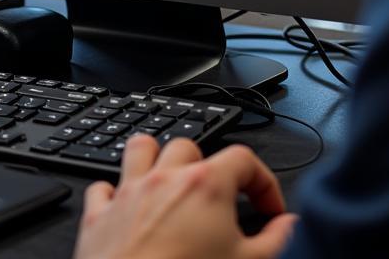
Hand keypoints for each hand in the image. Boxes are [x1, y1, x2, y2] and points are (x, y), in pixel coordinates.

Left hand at [73, 134, 297, 258]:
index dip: (263, 182)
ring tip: (170, 183)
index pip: (243, 159)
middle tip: (219, 201)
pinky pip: (102, 188)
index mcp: (205, 185)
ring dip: (156, 160)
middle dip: (208, 168)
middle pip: (190, 148)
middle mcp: (164, 179)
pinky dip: (114, 194)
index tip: (269, 210)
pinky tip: (127, 209)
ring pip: (141, 148)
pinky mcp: (99, 216)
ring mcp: (128, 193)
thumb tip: (289, 226)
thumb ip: (277, 241)